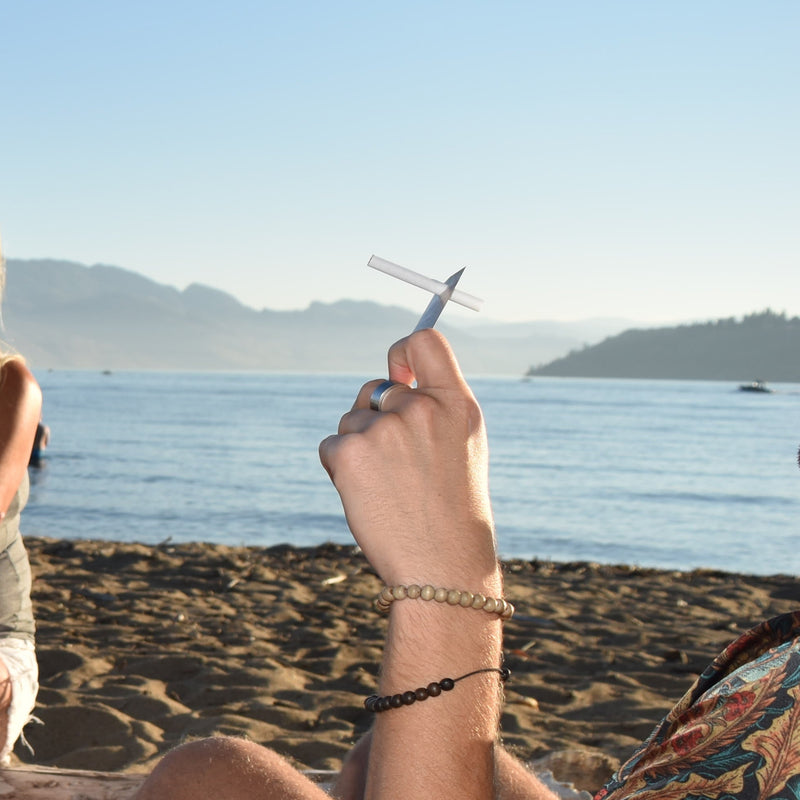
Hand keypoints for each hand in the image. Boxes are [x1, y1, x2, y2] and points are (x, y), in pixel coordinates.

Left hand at [319, 330, 499, 587]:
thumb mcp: (463, 446)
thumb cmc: (453, 510)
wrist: (443, 567)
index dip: (403, 351)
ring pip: (351, 421)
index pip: (425, 343)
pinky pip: (331, 446)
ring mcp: (385, 429)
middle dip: (374, 418)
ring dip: (358, 448)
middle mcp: (421, 408)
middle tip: (394, 465)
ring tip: (388, 488)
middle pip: (376, 388)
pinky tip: (367, 496)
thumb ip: (436, 407)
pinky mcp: (351, 452)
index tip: (397, 372)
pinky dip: (340, 469)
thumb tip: (392, 381)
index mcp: (456, 403)